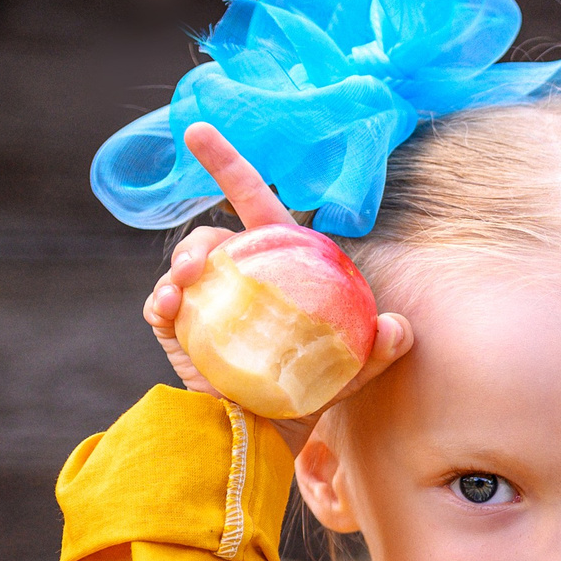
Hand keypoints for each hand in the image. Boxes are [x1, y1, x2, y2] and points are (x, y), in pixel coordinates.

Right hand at [142, 122, 412, 452]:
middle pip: (214, 235)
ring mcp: (206, 299)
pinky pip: (162, 304)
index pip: (255, 204)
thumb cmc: (316, 387)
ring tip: (184, 286)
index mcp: (281, 265)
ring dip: (181, 266)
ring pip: (187, 264)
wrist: (272, 430)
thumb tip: (399, 327)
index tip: (198, 129)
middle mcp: (241, 275)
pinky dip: (161, 302)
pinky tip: (169, 310)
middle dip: (200, 239)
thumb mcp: (355, 368)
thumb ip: (382, 347)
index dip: (228, 165)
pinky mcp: (179, 327)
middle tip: (198, 264)